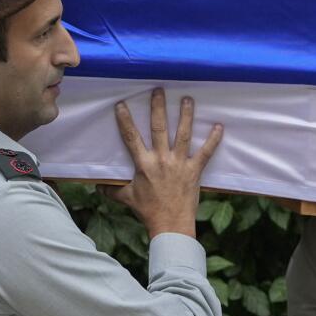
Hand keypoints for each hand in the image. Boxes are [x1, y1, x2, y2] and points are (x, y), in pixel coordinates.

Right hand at [104, 88, 223, 239]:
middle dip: (158, 107)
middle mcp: (161, 159)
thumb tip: (97, 186)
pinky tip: (219, 126)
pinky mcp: (194, 170)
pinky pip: (205, 152)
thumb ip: (112, 190)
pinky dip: (213, 140)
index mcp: (143, 164)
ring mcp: (179, 164)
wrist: (171, 226)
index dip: (125, 120)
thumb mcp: (127, 199)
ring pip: (183, 134)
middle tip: (159, 89)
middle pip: (159, 128)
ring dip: (186, 115)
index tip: (122, 104)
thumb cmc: (148, 211)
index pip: (131, 137)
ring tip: (187, 99)